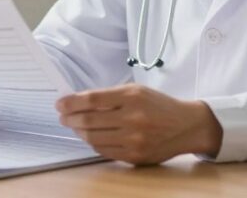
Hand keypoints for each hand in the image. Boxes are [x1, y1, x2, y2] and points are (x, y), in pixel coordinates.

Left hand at [56, 84, 221, 164]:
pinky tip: (91, 137)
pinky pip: (104, 151)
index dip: (71, 102)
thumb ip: (110, 96)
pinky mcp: (135, 156)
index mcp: (132, 96)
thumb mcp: (137, 91)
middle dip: (70, 118)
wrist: (186, 126)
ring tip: (75, 126)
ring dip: (79, 132)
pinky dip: (93, 143)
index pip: (92, 99)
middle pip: (89, 120)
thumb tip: (78, 102)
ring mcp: (134, 139)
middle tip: (63, 116)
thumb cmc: (159, 105)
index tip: (60, 104)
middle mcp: (133, 118)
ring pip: (94, 138)